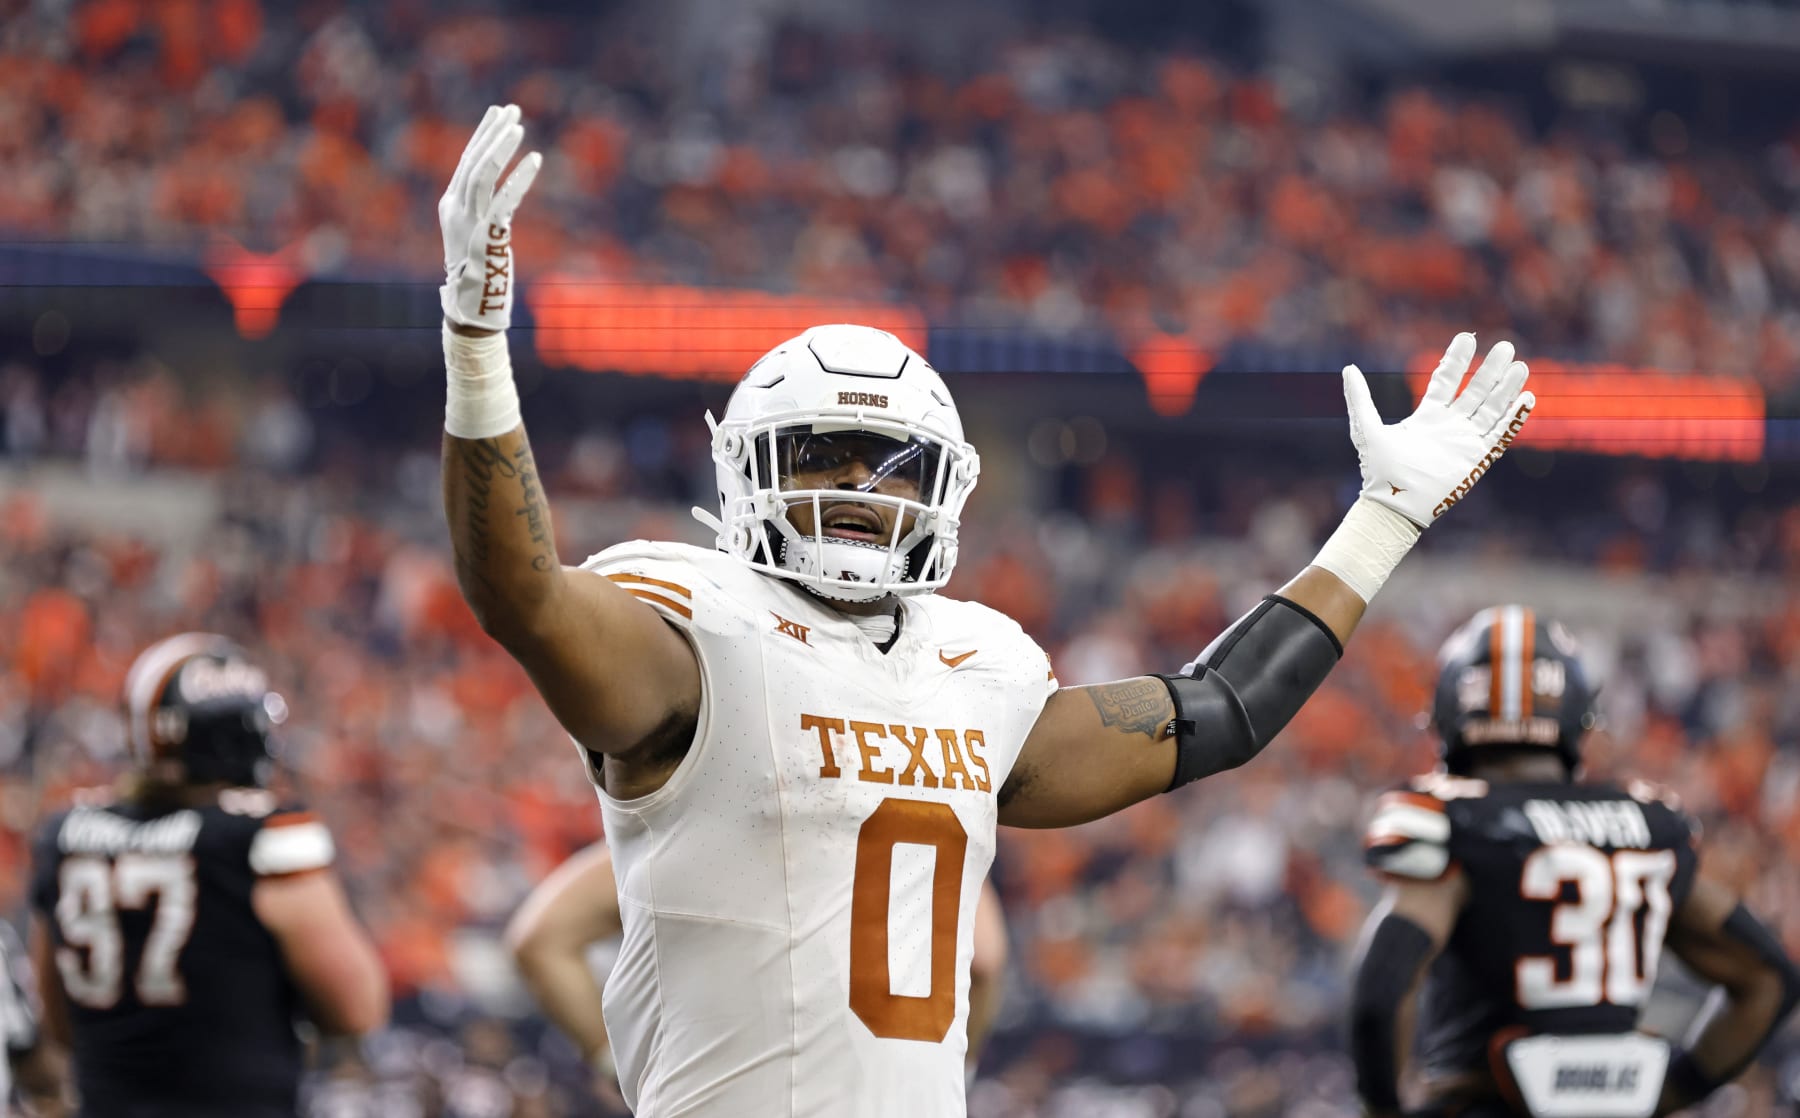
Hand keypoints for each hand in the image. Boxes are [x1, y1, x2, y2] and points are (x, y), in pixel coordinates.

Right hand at [439, 103, 542, 331]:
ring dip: (500, 146)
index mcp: (451, 207)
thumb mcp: (476, 237)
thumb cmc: (478, 277)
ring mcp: (469, 223)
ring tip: (518, 125)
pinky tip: (535, 159)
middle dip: (492, 132)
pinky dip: (519, 178)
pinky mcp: (487, 236)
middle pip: (472, 161)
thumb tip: (501, 194)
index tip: (498, 114)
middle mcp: (456, 210)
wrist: (471, 311)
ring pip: (482, 173)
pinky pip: (504, 200)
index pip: (466, 162)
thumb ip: (485, 212)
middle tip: (512, 108)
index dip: (482, 135)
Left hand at [1342, 333, 1534, 525]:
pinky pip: (1500, 435)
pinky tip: (1527, 398)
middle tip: (1505, 345)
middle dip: (1490, 369)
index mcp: (1427, 416)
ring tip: (1520, 366)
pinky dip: (1514, 419)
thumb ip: (1360, 399)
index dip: (1457, 360)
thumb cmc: (1378, 471)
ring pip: (1492, 409)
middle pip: (1475, 391)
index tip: (1467, 337)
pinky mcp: (1476, 458)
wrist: (1392, 504)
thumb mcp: (1366, 428)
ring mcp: (1464, 441)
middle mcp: (1449, 425)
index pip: (1446, 381)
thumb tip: (1349, 369)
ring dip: (1506, 388)